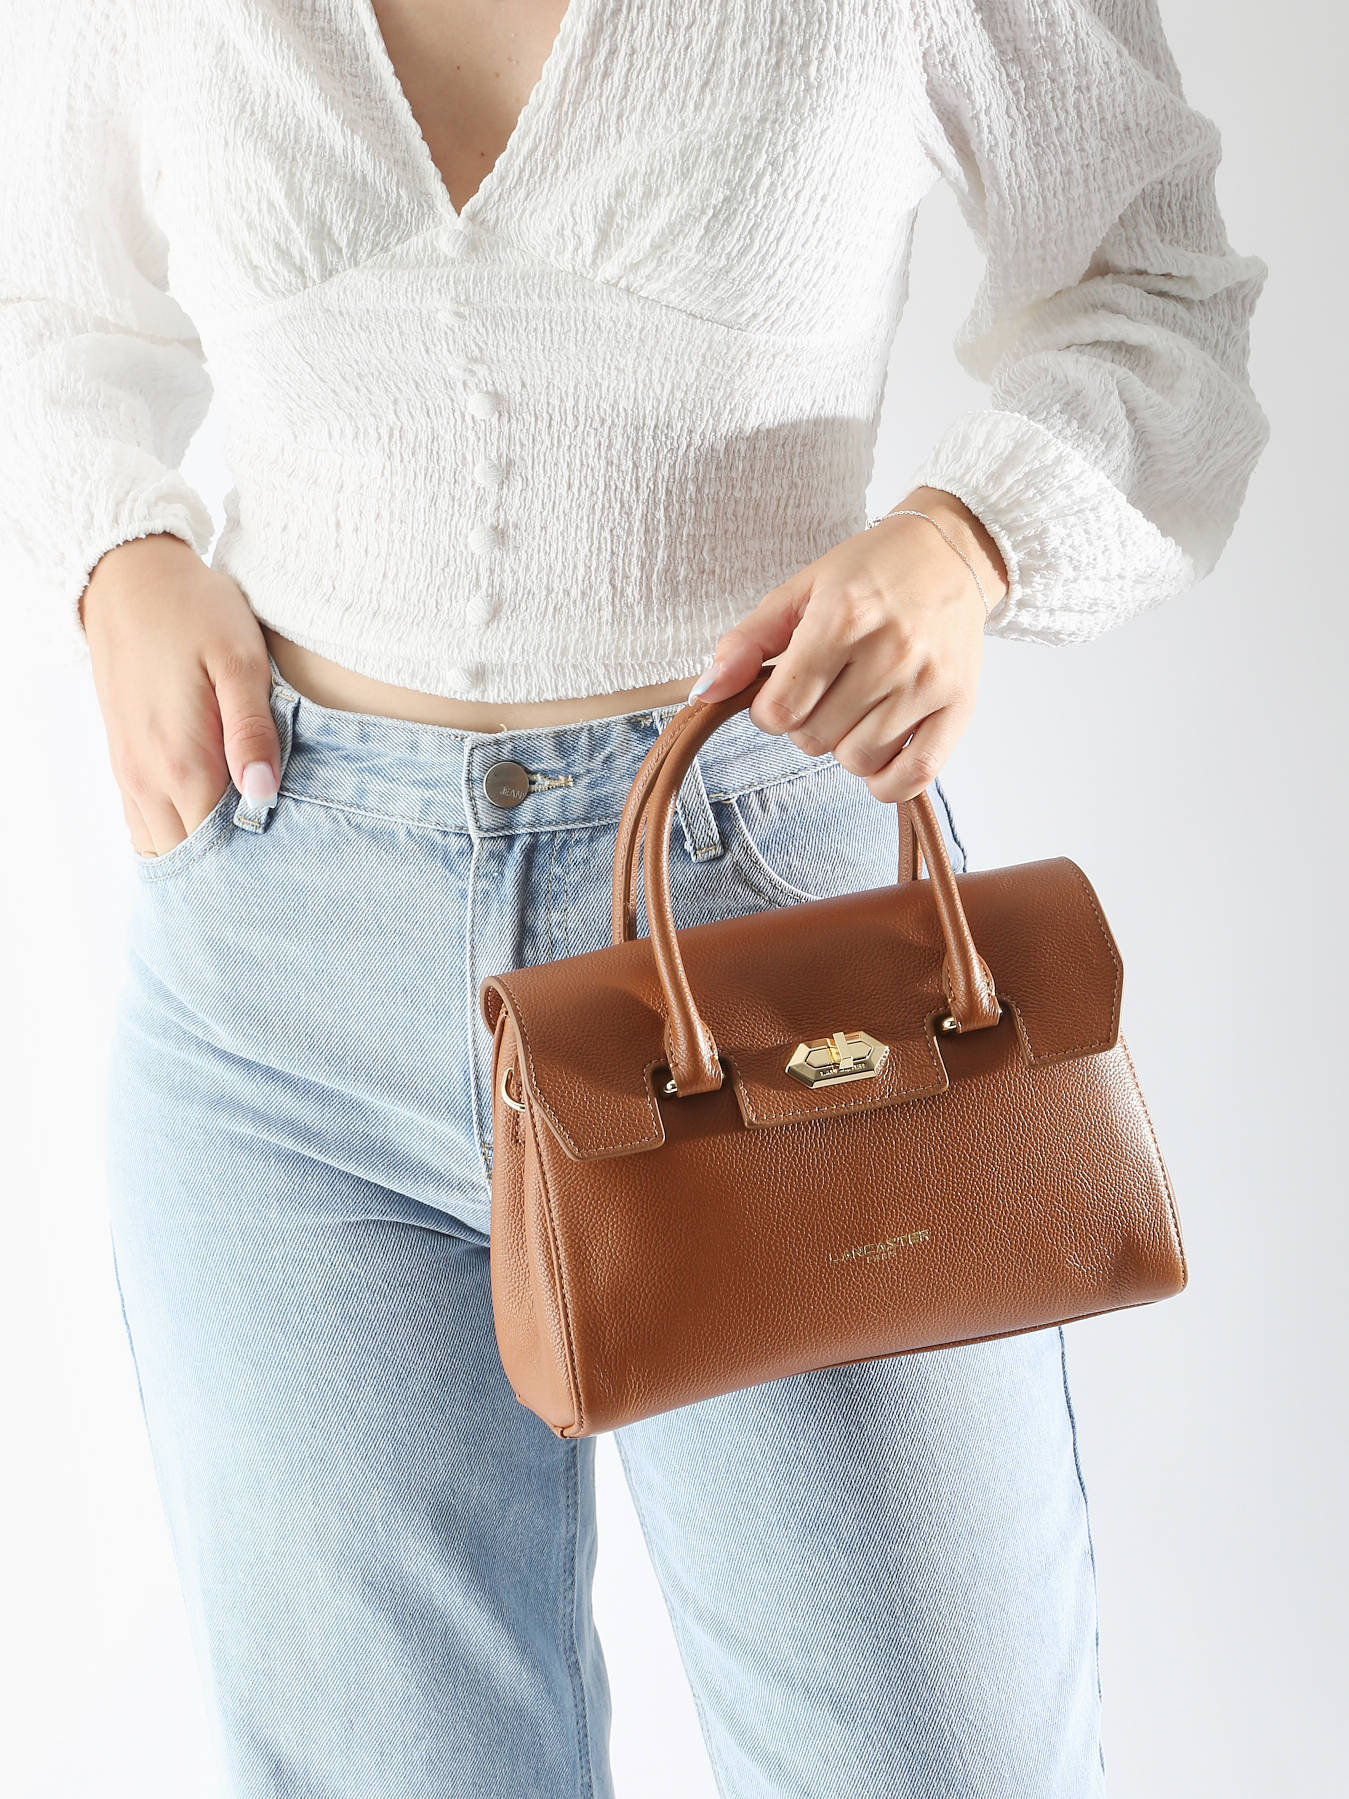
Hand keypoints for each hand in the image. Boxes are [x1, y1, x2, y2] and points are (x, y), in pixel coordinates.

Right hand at [80, 534, 280, 856]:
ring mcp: (130, 773)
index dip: (257, 857)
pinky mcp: (125, 761)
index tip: (292, 852)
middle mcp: (149, 779)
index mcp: (183, 762)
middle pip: (191, 856)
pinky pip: (145, 823)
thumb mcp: (239, 661)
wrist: (129, 580)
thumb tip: (263, 793)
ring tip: (248, 840)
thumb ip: (252, 730)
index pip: (220, 846)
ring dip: (202, 850)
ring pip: (162, 846)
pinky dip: (176, 832)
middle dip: (232, 864)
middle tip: (279, 854)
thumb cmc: (195, 613)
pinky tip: (212, 819)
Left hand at [688, 489, 1007, 802]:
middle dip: (807, 723)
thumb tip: (704, 693)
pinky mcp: (960, 705)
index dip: (770, 710)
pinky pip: (913, 777)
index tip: (784, 690)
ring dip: (845, 746)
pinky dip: (886, 781)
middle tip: (827, 690)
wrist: (949, 553)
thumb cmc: (869, 572)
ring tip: (858, 706)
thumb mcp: (799, 591)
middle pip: (814, 739)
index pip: (780, 710)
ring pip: (857, 761)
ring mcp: (928, 682)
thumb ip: (747, 642)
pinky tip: (879, 754)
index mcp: (843, 617)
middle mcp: (889, 651)